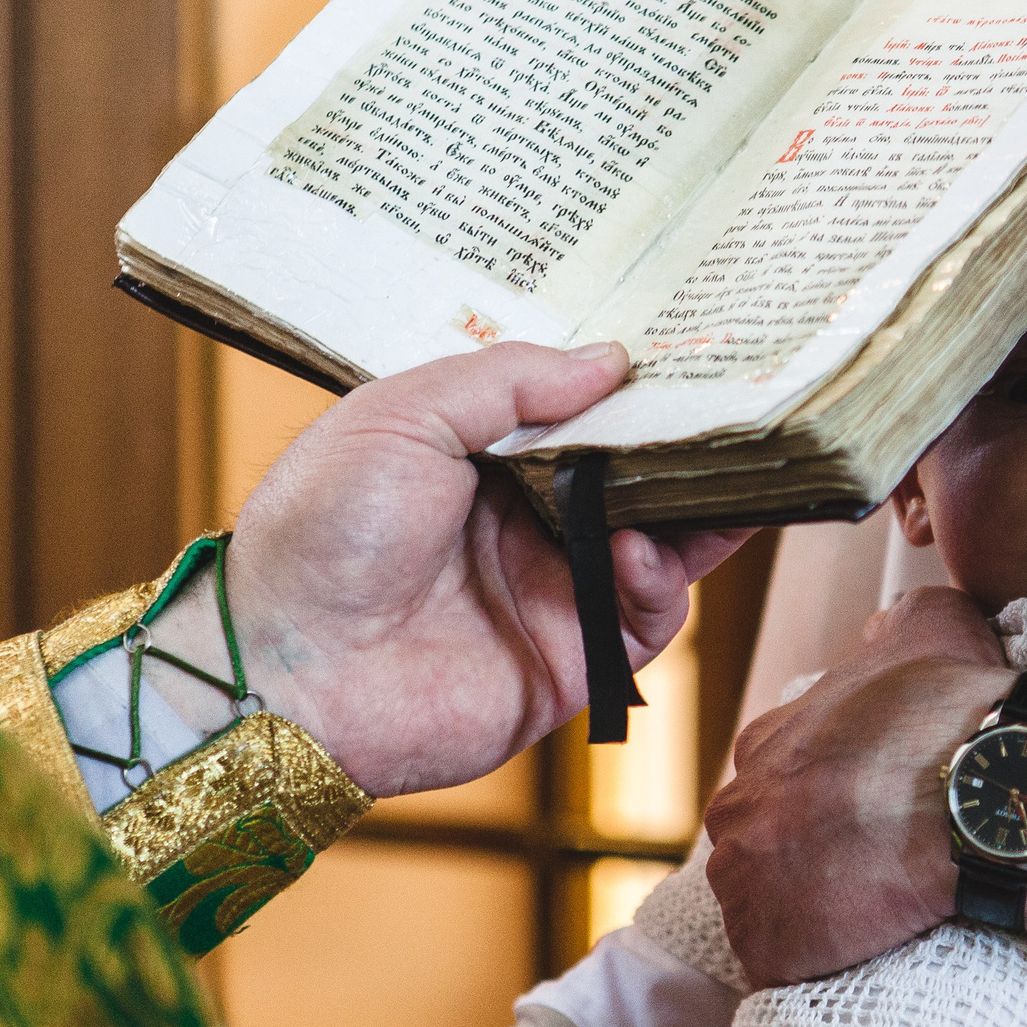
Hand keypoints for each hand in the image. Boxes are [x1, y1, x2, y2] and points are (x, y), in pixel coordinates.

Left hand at [159, 343, 746, 795]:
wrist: (287, 670)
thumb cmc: (320, 532)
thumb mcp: (402, 414)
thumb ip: (508, 380)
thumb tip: (612, 360)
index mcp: (483, 459)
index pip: (585, 416)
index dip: (636, 391)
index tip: (693, 357)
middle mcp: (528, 523)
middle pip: (637, 479)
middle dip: (687, 448)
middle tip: (738, 414)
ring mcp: (555, 592)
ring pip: (662, 545)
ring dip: (692, 513)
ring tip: (707, 482)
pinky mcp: (574, 661)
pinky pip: (648, 618)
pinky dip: (659, 582)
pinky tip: (637, 553)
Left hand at [707, 588, 1013, 986]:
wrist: (987, 795)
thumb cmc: (960, 715)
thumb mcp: (931, 628)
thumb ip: (897, 622)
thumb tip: (883, 626)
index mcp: (768, 742)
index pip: (779, 781)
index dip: (827, 803)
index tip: (869, 819)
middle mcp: (740, 807)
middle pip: (763, 846)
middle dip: (808, 861)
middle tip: (875, 872)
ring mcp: (746, 881)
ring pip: (768, 909)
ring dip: (811, 917)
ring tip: (876, 920)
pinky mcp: (770, 948)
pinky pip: (784, 968)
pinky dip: (816, 967)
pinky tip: (863, 956)